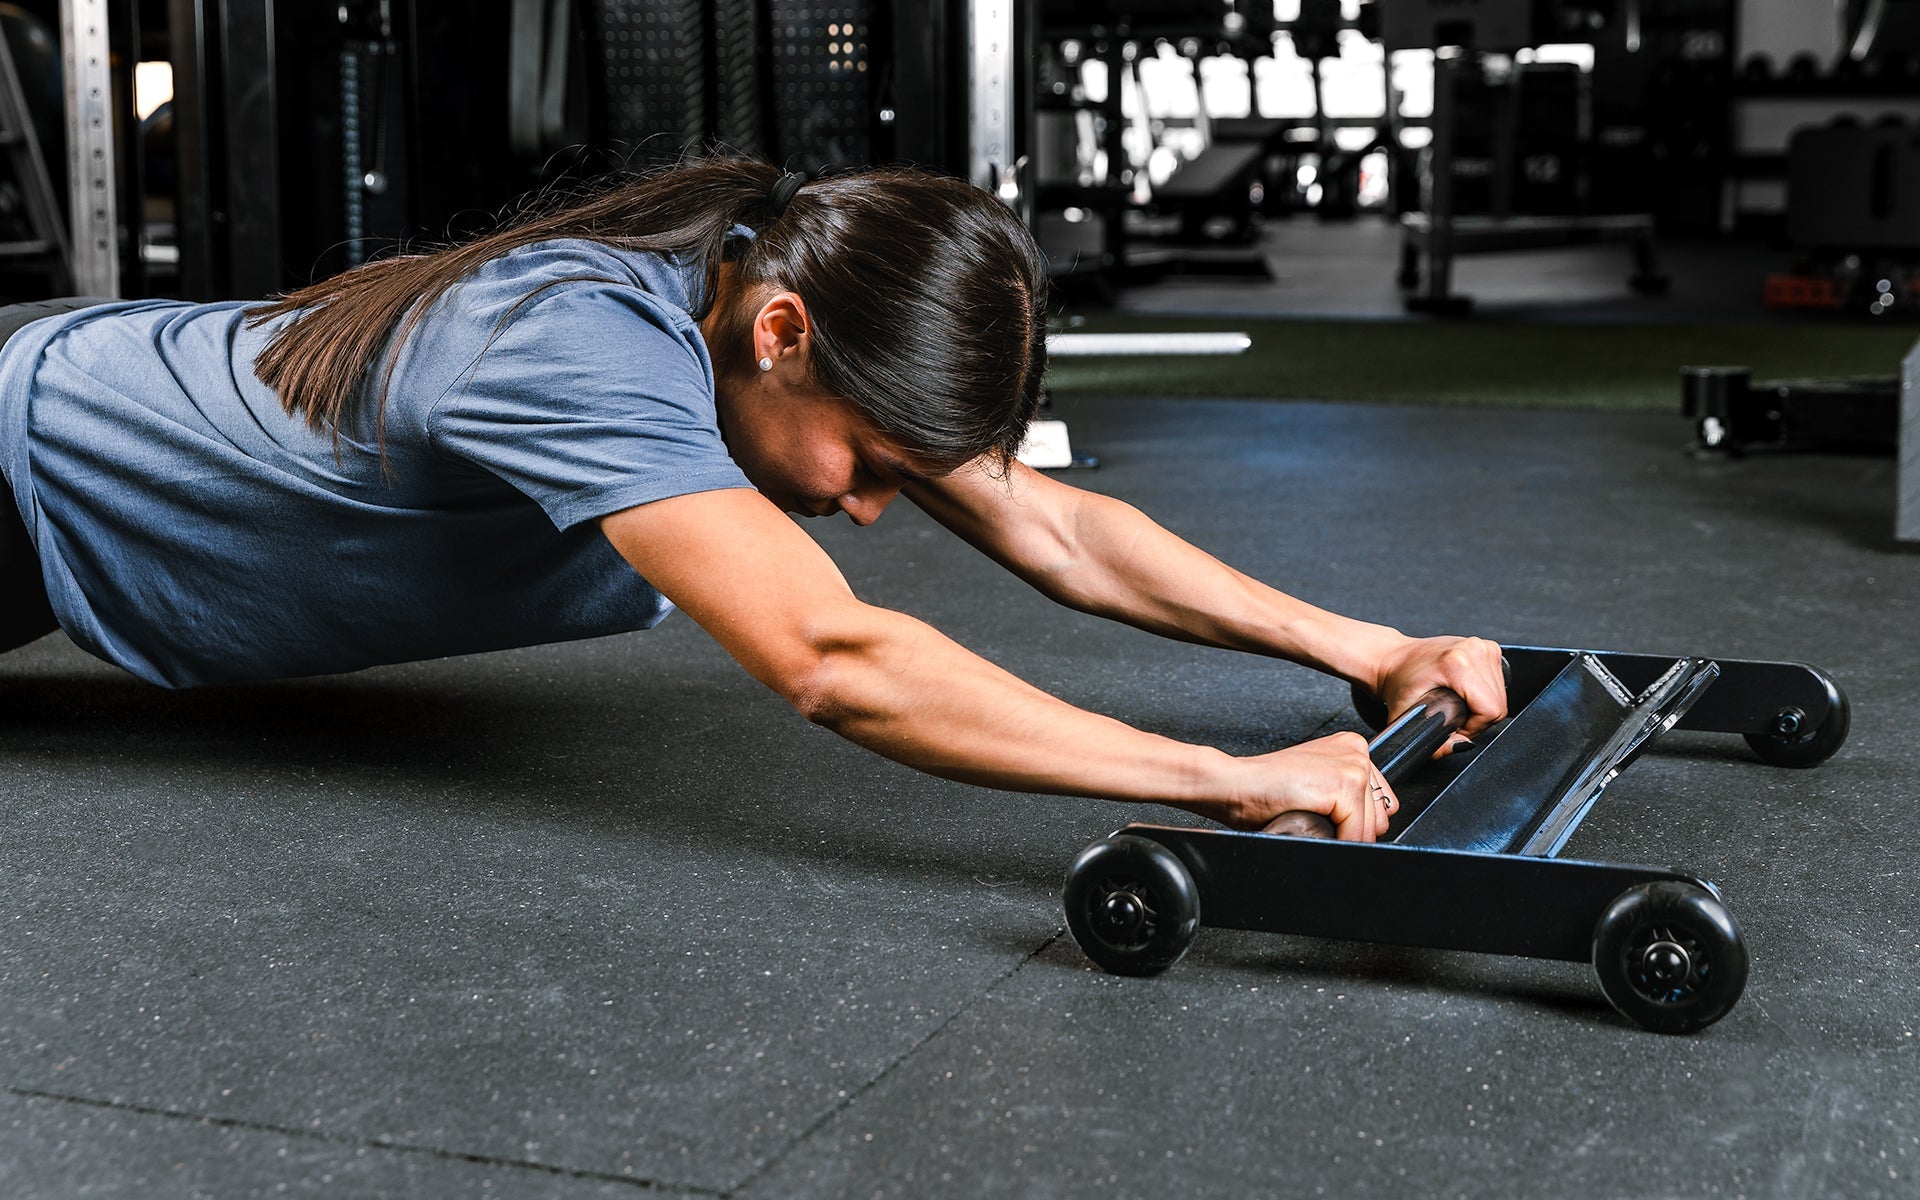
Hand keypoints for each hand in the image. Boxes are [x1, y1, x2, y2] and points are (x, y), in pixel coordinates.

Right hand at [1210, 732, 1398, 841]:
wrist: (1233, 784)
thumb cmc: (1264, 788)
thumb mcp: (1314, 783)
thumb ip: (1344, 794)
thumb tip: (1371, 826)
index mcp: (1351, 747)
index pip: (1380, 802)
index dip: (1355, 821)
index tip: (1328, 817)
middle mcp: (1357, 751)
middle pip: (1380, 816)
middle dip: (1351, 829)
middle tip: (1316, 818)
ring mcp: (1353, 766)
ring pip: (1371, 828)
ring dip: (1342, 837)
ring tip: (1311, 819)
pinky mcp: (1345, 785)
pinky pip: (1357, 834)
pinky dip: (1337, 842)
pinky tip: (1313, 827)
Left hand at [1372, 635, 1507, 752]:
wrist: (1394, 659)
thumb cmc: (1398, 683)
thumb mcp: (1407, 718)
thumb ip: (1434, 742)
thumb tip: (1461, 747)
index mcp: (1456, 663)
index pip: (1490, 710)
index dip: (1474, 727)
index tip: (1454, 727)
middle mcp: (1473, 650)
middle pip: (1498, 704)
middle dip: (1478, 720)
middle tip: (1453, 717)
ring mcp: (1482, 646)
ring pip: (1501, 694)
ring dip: (1483, 707)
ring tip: (1458, 704)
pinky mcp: (1488, 647)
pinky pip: (1499, 681)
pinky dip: (1486, 693)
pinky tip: (1466, 692)